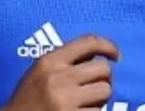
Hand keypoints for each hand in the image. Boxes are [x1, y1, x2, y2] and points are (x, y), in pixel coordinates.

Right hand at [0, 34, 119, 110]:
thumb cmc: (28, 99)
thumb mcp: (40, 72)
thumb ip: (64, 61)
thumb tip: (98, 55)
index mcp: (49, 61)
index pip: (88, 42)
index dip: (108, 46)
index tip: (116, 55)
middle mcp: (58, 77)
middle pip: (103, 68)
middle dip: (103, 78)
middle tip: (95, 86)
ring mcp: (65, 100)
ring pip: (105, 91)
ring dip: (100, 98)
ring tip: (86, 103)